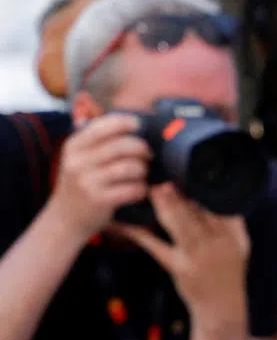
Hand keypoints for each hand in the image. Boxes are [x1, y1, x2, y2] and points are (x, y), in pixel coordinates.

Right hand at [45, 113, 150, 239]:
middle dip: (142, 149)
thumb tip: (129, 122)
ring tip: (141, 174)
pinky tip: (139, 190)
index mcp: (74, 146)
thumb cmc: (81, 183)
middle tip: (148, 155)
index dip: (128, 123)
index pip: (105, 126)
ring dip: (143, 170)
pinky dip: (141, 189)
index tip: (139, 126)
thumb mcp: (79, 158)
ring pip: (130, 167)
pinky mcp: (100, 200)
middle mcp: (78, 161)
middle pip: (123, 146)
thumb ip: (97, 140)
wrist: (65, 218)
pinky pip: (133, 189)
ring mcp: (88, 181)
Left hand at [113, 183, 249, 326]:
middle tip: (162, 175)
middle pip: (197, 212)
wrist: (223, 308)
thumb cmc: (228, 271)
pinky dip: (138, 233)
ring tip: (151, 188)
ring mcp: (198, 257)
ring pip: (179, 225)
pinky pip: (156, 246)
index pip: (217, 205)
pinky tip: (123, 222)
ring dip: (164, 206)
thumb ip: (230, 220)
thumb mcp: (239, 244)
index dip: (201, 187)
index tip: (186, 171)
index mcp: (234, 235)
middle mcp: (218, 245)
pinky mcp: (179, 268)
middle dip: (179, 193)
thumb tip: (211, 189)